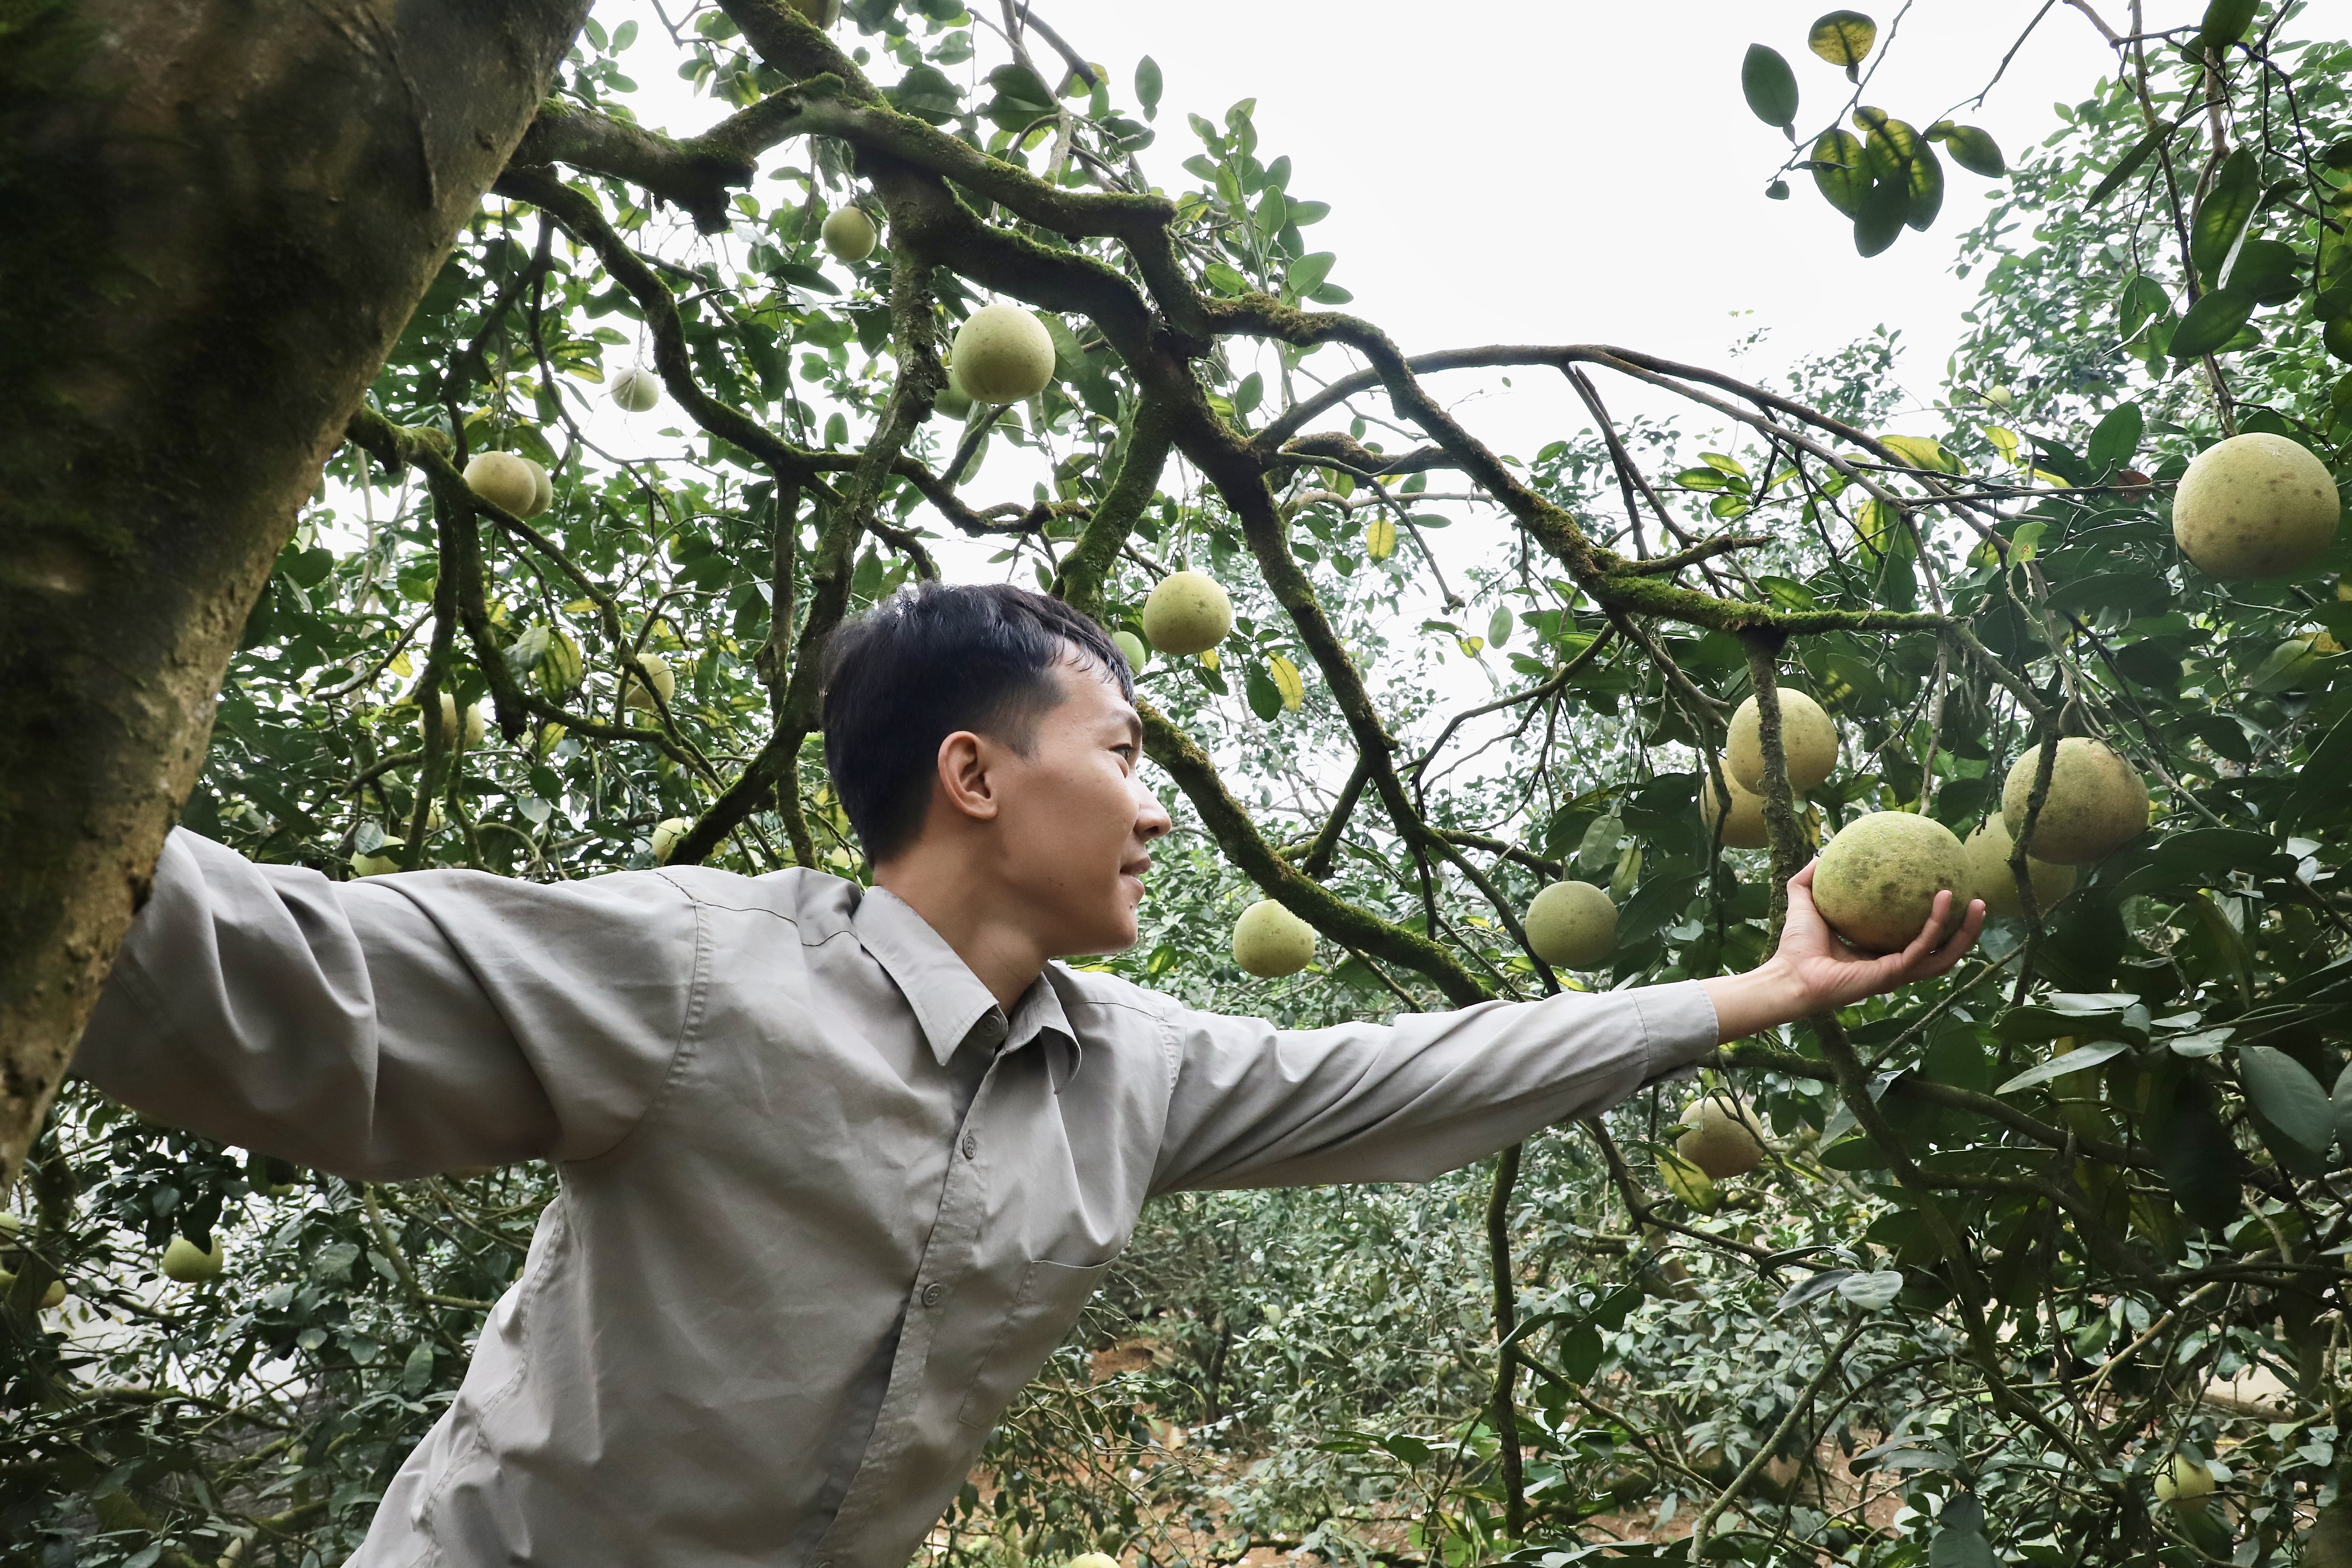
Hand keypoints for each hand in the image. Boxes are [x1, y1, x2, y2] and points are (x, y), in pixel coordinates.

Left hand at [1699, 861, 1985, 1043]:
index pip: (1919, 939)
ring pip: (1944, 954)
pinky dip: (1936, 924)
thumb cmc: (1795, 945)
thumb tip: (1821, 854)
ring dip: (1965, 931)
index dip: (1939, 921)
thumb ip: (1811, 879)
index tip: (1950, 894)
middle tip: (1978, 900)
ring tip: (1978, 903)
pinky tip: (1944, 901)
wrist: (1788, 973)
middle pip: (1942, 949)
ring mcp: (1897, 972)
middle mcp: (1894, 964)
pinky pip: (1922, 946)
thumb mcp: (1806, 903)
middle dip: (1965, 929)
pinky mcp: (1893, 974)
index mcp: (1881, 952)